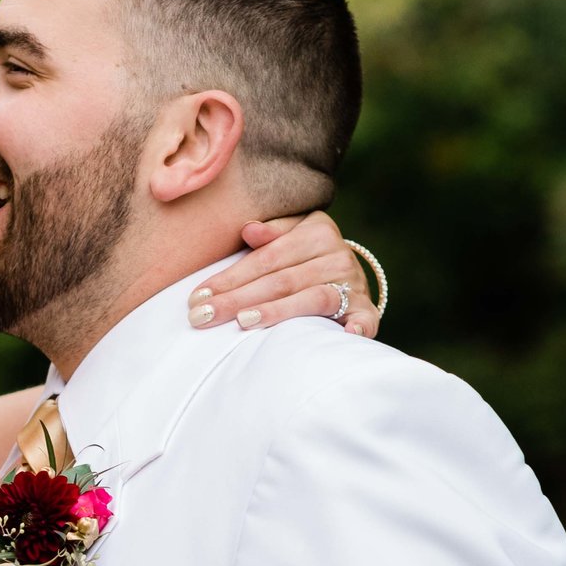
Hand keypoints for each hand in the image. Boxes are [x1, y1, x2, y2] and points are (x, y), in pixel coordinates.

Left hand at [189, 210, 382, 338]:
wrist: (348, 273)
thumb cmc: (304, 256)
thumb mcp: (289, 236)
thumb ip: (270, 233)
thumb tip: (248, 230)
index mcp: (316, 231)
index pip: (266, 258)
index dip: (230, 277)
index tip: (199, 296)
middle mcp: (337, 255)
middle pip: (281, 281)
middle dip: (238, 300)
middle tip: (203, 317)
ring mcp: (353, 284)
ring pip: (312, 298)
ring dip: (278, 312)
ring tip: (244, 322)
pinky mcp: (367, 310)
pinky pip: (364, 319)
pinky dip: (358, 327)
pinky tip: (347, 336)